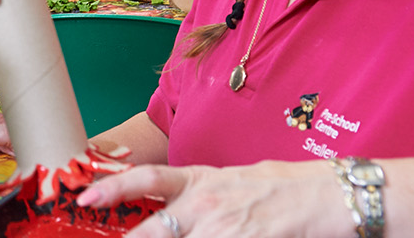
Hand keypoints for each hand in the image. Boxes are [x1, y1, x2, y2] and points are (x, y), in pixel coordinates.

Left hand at [74, 160, 348, 237]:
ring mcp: (222, 229)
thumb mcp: (232, 182)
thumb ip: (199, 197)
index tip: (85, 197)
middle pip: (152, 232)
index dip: (113, 189)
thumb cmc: (283, 188)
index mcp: (200, 181)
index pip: (147, 180)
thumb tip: (174, 213)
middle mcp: (205, 204)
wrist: (328, 197)